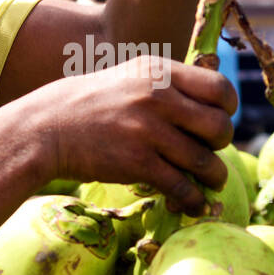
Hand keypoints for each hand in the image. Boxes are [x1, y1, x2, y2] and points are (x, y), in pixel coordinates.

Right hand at [26, 56, 236, 213]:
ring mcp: (147, 130)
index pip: (219, 88)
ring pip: (205, 160)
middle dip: (222, 144)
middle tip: (210, 151)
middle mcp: (158, 97)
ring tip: (210, 182)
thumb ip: (167, 85)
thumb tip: (210, 105)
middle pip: (219, 126)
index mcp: (159, 71)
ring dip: (214, 176)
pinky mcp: (137, 162)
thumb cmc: (91, 105)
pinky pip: (181, 185)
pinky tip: (190, 203)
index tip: (220, 120)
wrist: (45, 128)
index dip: (228, 109)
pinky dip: (192, 198)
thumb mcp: (130, 77)